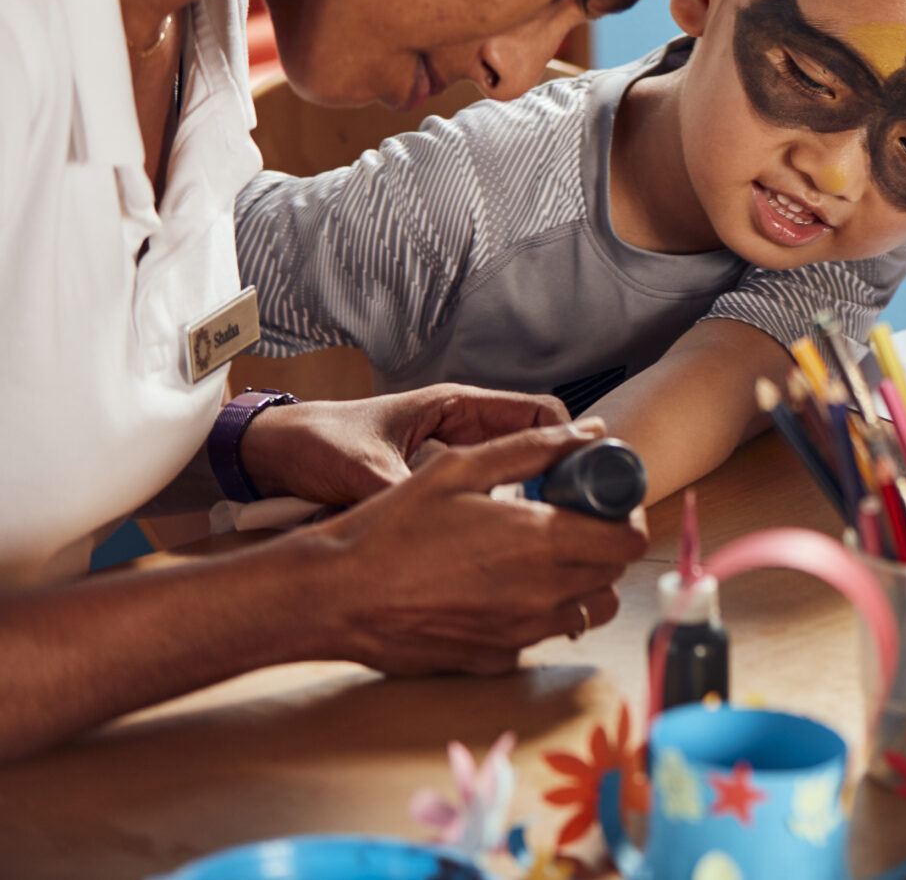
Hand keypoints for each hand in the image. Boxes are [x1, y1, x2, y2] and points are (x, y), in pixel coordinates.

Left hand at [239, 385, 569, 508]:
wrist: (268, 453)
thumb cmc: (315, 444)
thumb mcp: (362, 470)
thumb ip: (404, 494)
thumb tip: (442, 532)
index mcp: (457, 406)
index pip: (540, 414)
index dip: (571, 442)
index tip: (590, 478)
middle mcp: (462, 427)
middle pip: (537, 446)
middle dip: (564, 476)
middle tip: (582, 517)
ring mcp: (451, 455)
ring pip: (516, 472)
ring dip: (536, 497)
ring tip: (553, 536)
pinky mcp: (437, 483)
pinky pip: (489, 494)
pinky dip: (506, 512)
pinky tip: (507, 547)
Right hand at [298, 419, 646, 676]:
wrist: (332, 595)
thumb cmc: (391, 527)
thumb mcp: (462, 467)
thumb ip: (536, 448)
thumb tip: (593, 431)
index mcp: (541, 543)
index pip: (630, 541)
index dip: (626, 518)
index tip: (605, 503)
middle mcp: (540, 595)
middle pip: (614, 577)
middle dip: (604, 546)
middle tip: (572, 522)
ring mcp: (519, 634)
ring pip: (585, 611)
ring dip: (579, 582)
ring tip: (541, 554)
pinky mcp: (494, 660)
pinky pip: (540, 635)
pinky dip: (537, 612)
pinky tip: (500, 587)